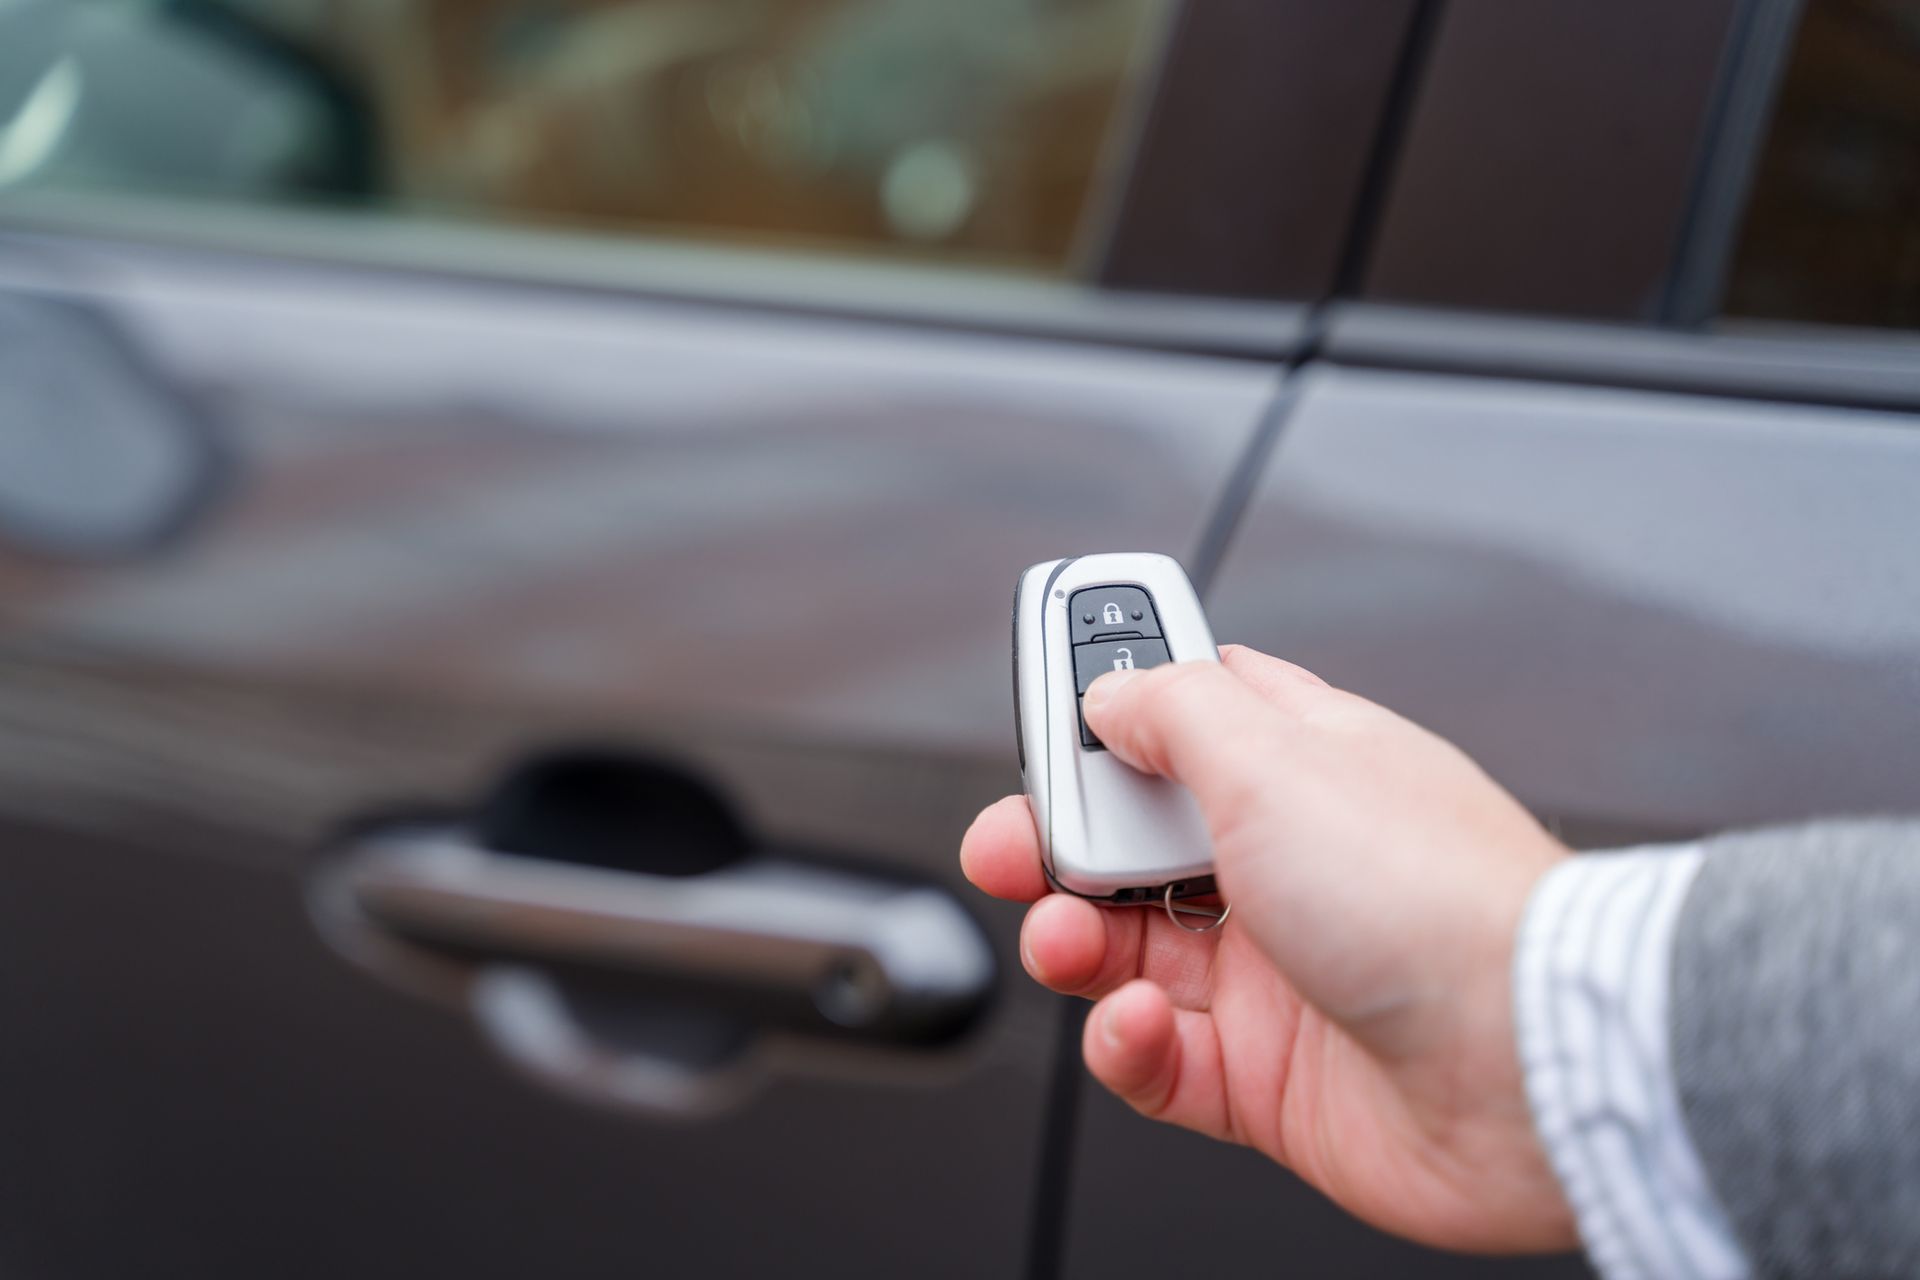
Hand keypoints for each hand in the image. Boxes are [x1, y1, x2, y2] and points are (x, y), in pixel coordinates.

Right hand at [961, 645, 1574, 1252]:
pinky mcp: (1268, 1079)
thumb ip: (1174, 709)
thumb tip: (1109, 691)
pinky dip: (1126, 1044)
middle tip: (1019, 846)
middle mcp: (1286, 865)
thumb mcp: (1277, 757)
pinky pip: (1159, 1058)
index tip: (1044, 719)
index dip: (1106, 713)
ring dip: (1072, 942)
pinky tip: (1139, 1025)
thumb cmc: (1436, 901)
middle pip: (1131, 840)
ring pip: (1126, 951)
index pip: (1183, 717)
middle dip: (1058, 840)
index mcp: (1300, 767)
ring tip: (1066, 941)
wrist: (1528, 1071)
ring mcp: (1277, 974)